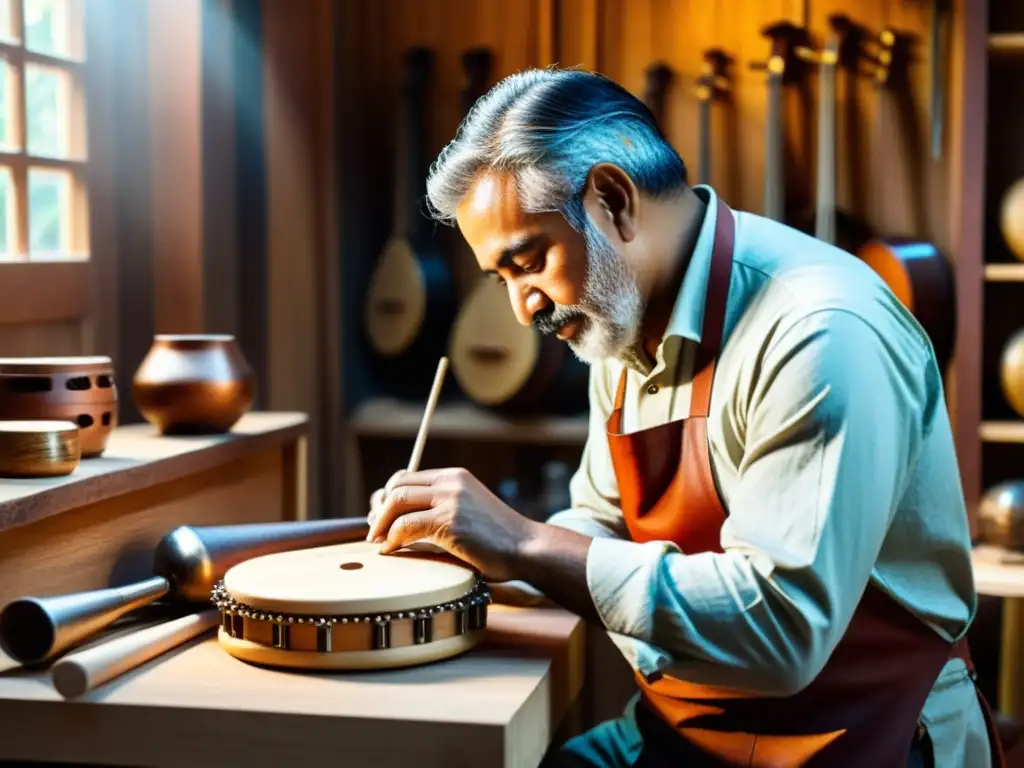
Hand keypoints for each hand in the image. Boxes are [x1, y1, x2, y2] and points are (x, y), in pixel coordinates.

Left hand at [366, 467, 535, 581]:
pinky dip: (392, 538)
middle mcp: (451, 482)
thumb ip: (438, 510)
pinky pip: (407, 525)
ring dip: (381, 524)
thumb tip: (398, 524)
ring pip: (397, 501)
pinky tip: (391, 549)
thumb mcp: (467, 512)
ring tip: (379, 542)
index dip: (387, 497)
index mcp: (454, 476)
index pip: (407, 477)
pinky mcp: (450, 521)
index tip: (381, 519)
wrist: (526, 548)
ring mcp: (451, 499)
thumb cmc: (497, 539)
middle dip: (380, 510)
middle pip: (397, 486)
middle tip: (375, 532)